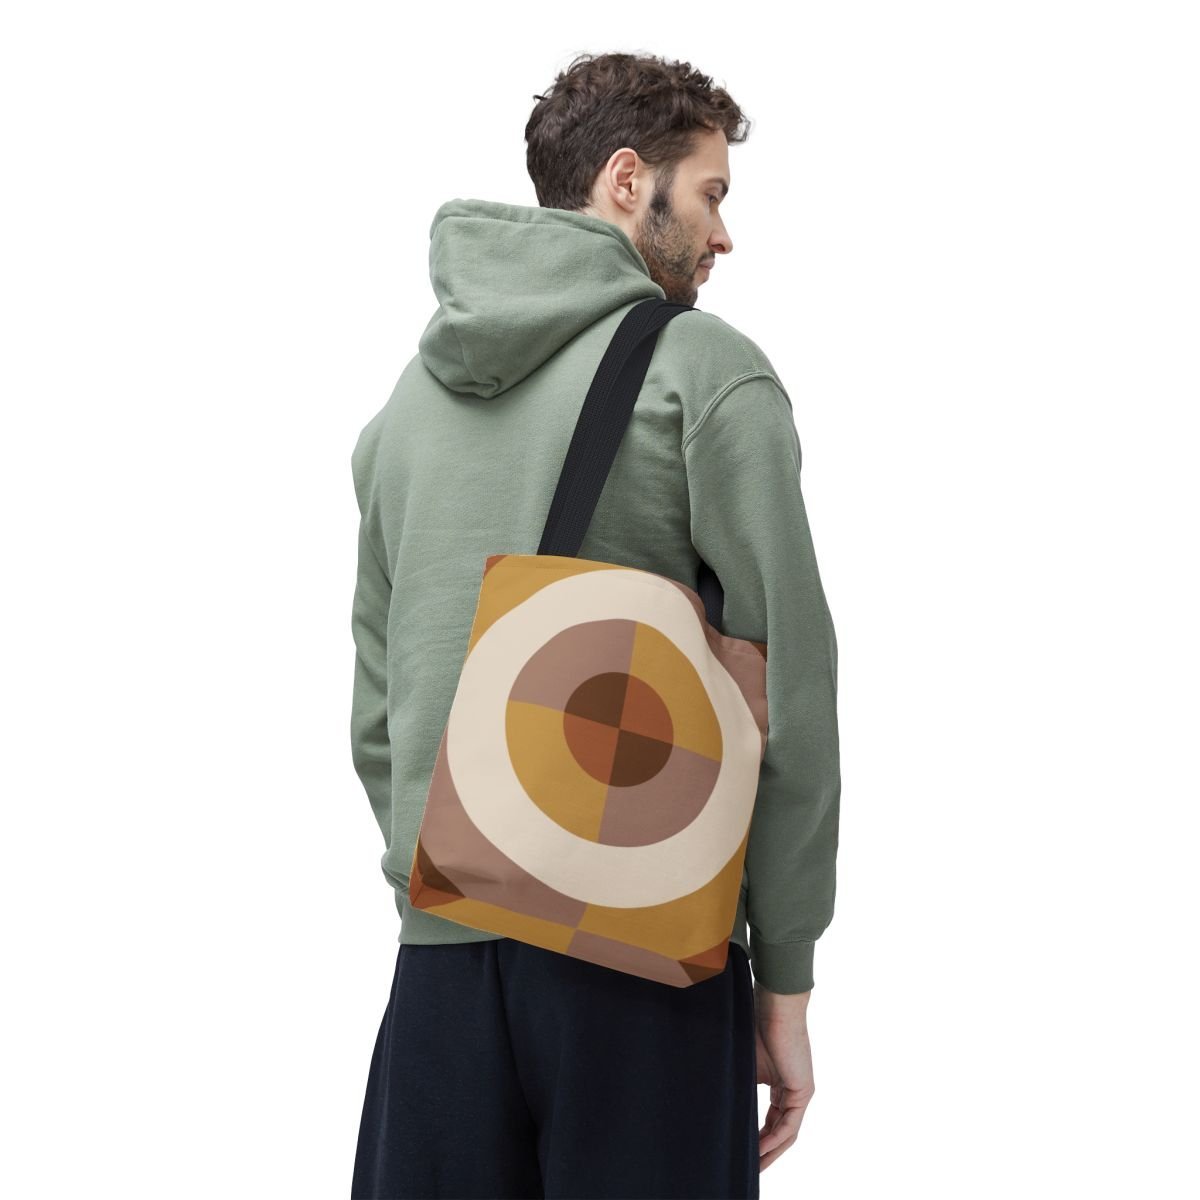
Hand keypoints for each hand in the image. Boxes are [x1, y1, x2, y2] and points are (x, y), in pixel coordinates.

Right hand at [753, 986, 814, 1171]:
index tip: (741, 1150)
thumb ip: (738, 1083)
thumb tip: (713, 1100)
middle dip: (764, 1152)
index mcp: (779, 1083)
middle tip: (748, 1168)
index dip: (756, 1138)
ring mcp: (800, 1091)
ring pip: (786, 1133)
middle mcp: (792, 1090)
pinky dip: (774, 1140)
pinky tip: (759, 1150)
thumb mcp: (743, 1062)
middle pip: (779, 1132)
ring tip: (754, 1168)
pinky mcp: (803, 1090)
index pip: (770, 1120)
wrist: (774, 1006)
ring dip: (770, 1152)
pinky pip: (789, 1125)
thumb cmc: (755, 1024)